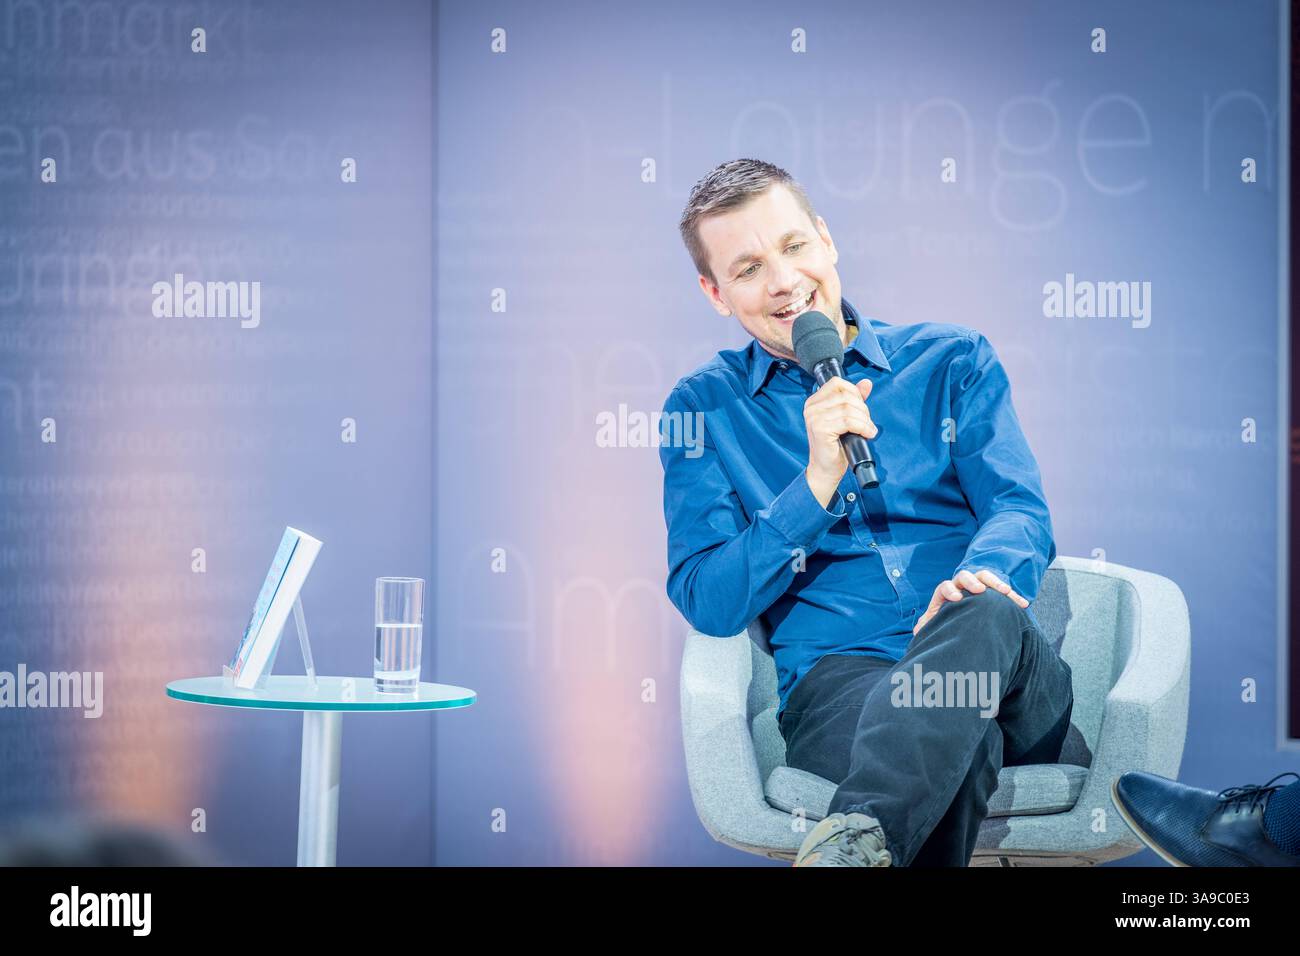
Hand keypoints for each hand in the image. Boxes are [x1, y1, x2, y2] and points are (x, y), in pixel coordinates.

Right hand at [803, 377, 876, 507]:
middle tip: (867, 423)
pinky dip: (862, 427)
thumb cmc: (835, 446)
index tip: (861, 408)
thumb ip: (855, 399)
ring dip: (864, 420)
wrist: (826, 469)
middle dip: (862, 409)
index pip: (837, 383)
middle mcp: (811, 407)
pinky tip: (867, 434)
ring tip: (868, 430)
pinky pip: (848, 421)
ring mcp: (814, 418)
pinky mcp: (820, 429)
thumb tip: (867, 383)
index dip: (854, 392)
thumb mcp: (846, 418)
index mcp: (815, 401)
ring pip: (848, 408)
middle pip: (846, 396)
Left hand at [912, 569, 1029, 635]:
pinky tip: (1023, 604)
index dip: (949, 590)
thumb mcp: (935, 625)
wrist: (961, 623)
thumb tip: (919, 629)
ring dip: (996, 584)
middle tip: (980, 590)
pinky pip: (1004, 591)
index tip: (956, 599)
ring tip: (1007, 593)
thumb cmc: (946, 624)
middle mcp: (961, 586)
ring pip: (986, 578)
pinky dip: (1014, 597)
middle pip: (965, 576)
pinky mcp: (993, 593)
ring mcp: (978, 587)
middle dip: (973, 581)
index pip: (945, 586)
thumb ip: (928, 626)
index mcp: (945, 593)